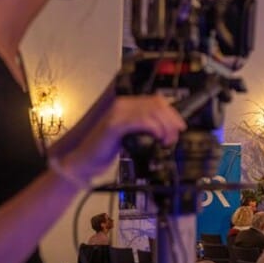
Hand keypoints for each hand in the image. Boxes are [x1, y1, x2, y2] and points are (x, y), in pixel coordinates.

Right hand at [62, 95, 183, 181]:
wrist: (83, 161)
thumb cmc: (104, 149)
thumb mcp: (130, 135)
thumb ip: (144, 127)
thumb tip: (167, 128)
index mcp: (126, 105)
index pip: (156, 101)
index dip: (172, 113)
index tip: (180, 126)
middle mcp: (122, 105)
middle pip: (157, 105)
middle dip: (171, 121)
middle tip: (174, 137)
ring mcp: (117, 113)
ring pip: (152, 112)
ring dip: (165, 127)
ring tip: (166, 141)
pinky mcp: (114, 124)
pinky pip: (141, 121)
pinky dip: (154, 129)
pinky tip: (157, 139)